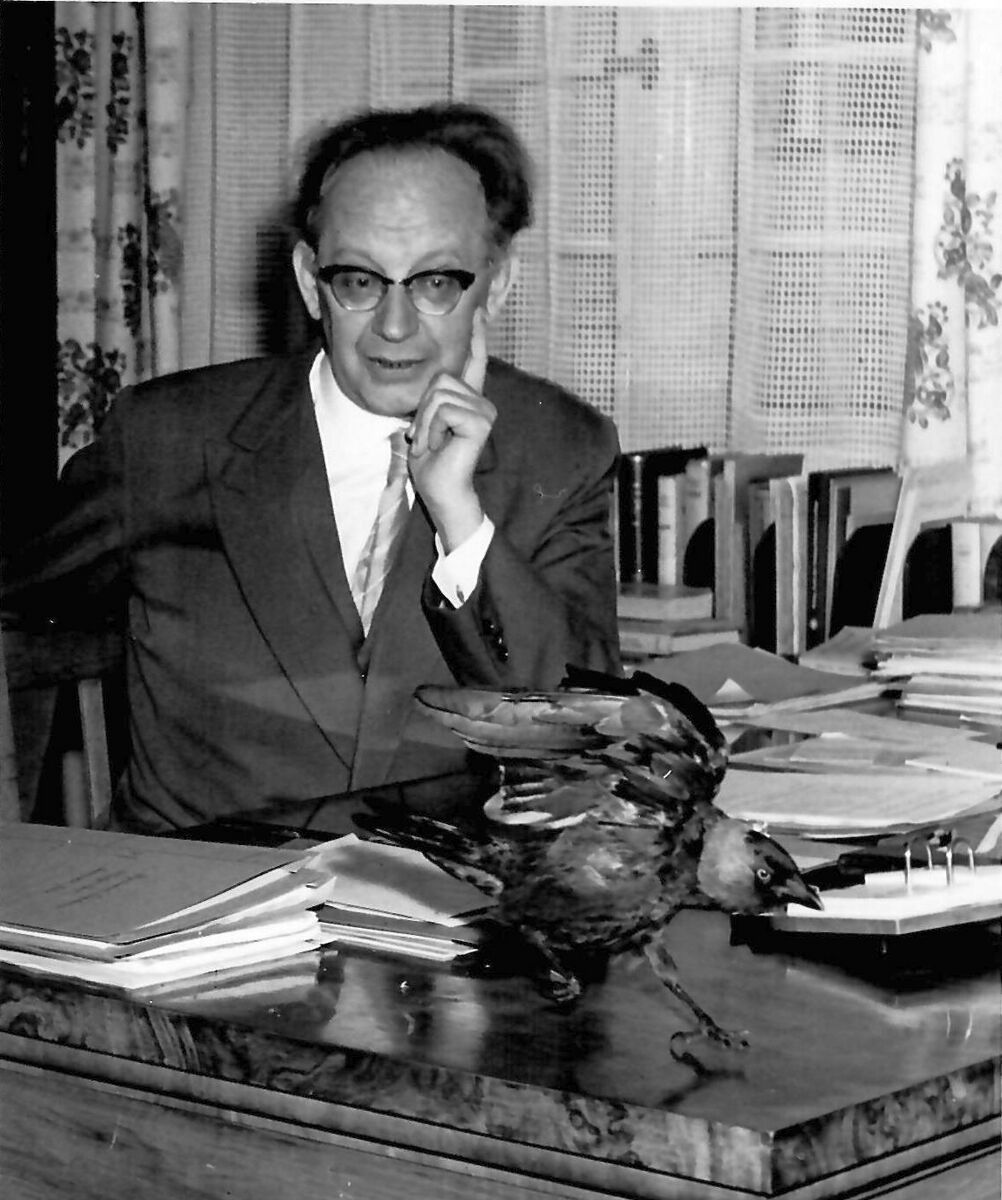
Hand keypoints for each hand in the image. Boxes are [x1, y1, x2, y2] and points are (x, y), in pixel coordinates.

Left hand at [406, 309, 494, 551]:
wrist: (441, 491)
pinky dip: (431, 429)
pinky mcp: (480, 422)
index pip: (475, 361)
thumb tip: (433, 379)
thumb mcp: (426, 422)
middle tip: (425, 437)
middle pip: (440, 378)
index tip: (478, 311)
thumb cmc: (431, 462)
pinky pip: (443, 409)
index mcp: (469, 399)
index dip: (477, 336)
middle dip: (422, 409)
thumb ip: (432, 399)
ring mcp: (484, 410)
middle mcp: (482, 401)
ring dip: (425, 422)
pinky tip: (438, 446)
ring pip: (439, 393)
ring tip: (431, 443)